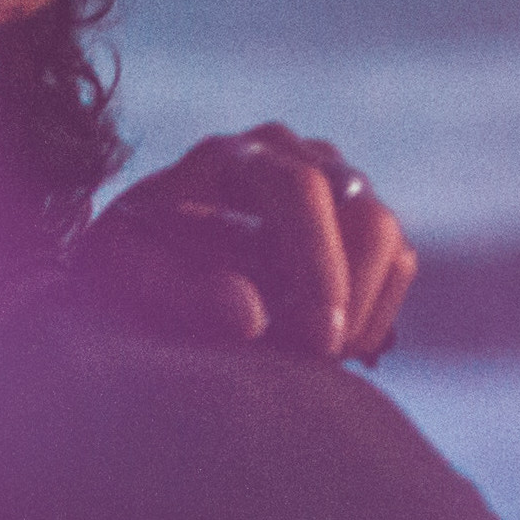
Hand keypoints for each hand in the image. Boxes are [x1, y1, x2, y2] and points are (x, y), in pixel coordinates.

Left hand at [73, 124, 416, 360]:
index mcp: (233, 157)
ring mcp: (332, 184)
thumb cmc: (126, 262)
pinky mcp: (356, 222)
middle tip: (315, 363)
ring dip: (365, 312)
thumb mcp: (122, 273)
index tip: (317, 339)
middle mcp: (294, 156)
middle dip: (351, 297)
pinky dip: (376, 314)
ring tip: (313, 364)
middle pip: (363, 212)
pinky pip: (398, 265)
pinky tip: (329, 353)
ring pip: (388, 241)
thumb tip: (251, 316)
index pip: (300, 191)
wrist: (140, 256)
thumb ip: (175, 291)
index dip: (318, 266)